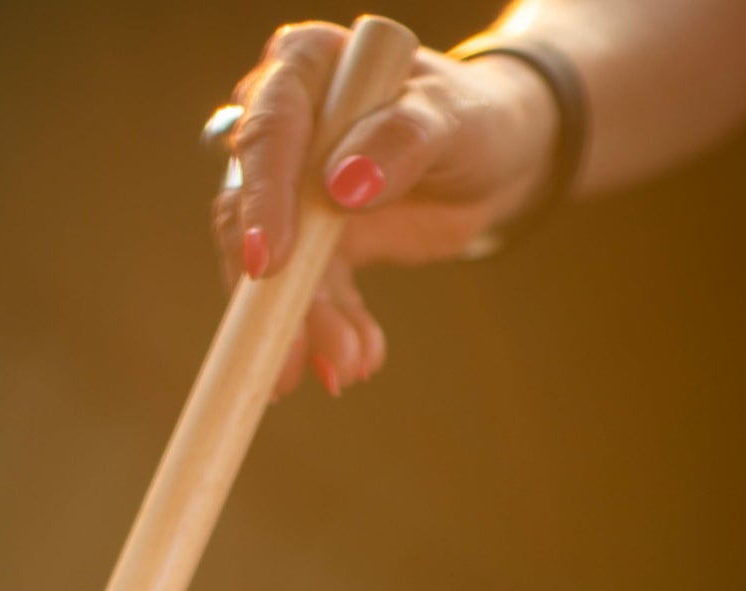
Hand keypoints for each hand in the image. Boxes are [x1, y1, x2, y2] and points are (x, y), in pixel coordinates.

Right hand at [210, 21, 559, 396]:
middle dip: (277, 290)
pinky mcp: (309, 243)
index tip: (269, 263)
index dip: (262, 199)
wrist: (494, 163)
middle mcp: (286, 127)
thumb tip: (342, 182)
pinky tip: (359, 359)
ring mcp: (292, 190)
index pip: (269, 132)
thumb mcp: (452, 121)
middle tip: (294, 353)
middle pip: (251, 212)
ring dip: (304, 326)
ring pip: (273, 267)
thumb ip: (401, 139)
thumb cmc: (474, 121)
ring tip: (346, 367)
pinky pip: (305, 295)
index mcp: (308, 68)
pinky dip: (328, 333)